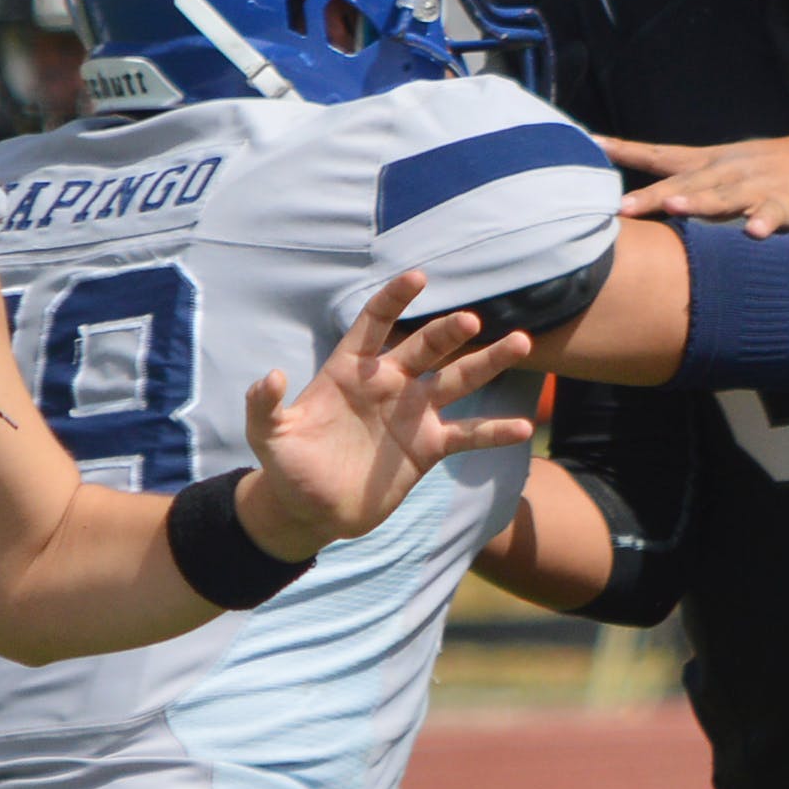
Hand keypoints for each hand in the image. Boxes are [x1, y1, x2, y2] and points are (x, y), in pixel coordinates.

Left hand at [233, 270, 535, 554]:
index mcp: (351, 370)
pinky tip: (524, 426)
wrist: (311, 510)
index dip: (394, 300)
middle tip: (470, 322)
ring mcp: (414, 413)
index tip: (418, 278)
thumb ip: (265, 405)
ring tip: (521, 343)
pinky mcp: (429, 446)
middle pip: (426, 347)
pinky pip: (468, 433)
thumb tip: (273, 376)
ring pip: (458, 380)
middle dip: (448, 333)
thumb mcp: (268, 436)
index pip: (375, 323)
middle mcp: (389, 384)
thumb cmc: (287, 467)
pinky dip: (495, 430)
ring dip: (488, 362)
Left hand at [605, 129, 788, 237]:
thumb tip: (653, 201)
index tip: (590, 144)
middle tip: (621, 209)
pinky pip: (778, 212)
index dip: (626, 150)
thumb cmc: (781, 170)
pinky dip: (766, 220)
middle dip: (654, 195)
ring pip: (727, 194)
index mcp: (713, 162)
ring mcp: (762, 185)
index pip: (661, 153)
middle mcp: (731, 169)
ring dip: (701, 202)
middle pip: (686, 182)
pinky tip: (756, 232)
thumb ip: (696, 185)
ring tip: (677, 208)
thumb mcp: (734, 169)